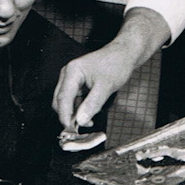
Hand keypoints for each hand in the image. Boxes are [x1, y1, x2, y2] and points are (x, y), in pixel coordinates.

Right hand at [53, 8, 171, 128]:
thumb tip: (81, 120)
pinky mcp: (77, 84)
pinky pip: (73, 100)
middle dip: (68, 116)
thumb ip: (92, 104)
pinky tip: (88, 115)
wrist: (124, 55)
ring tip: (88, 122)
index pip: (62, 98)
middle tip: (79, 129)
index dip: (65, 116)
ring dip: (74, 114)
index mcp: (72, 72)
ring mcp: (71, 79)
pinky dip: (78, 109)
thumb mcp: (106, 87)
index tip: (71, 129)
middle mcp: (68, 74)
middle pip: (60, 101)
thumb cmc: (116, 64)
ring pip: (66, 102)